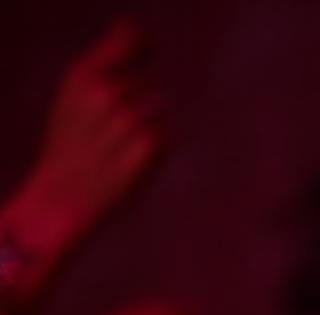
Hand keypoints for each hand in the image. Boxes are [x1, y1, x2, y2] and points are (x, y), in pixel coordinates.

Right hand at [11, 21, 165, 260]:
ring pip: (160, 106)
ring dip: (148, 124)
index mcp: (83, 77)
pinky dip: (156, 145)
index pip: (129, 45)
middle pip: (145, 82)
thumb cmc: (70, 142)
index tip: (145, 52)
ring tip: (118, 144)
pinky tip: (131, 158)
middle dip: (137, 102)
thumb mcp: (75, 94)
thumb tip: (133, 26)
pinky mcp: (149, 147)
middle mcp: (107, 94)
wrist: (64, 194)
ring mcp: (129, 121)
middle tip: (110, 129)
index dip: (140, 45)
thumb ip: (105, 58)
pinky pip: (167, 134)